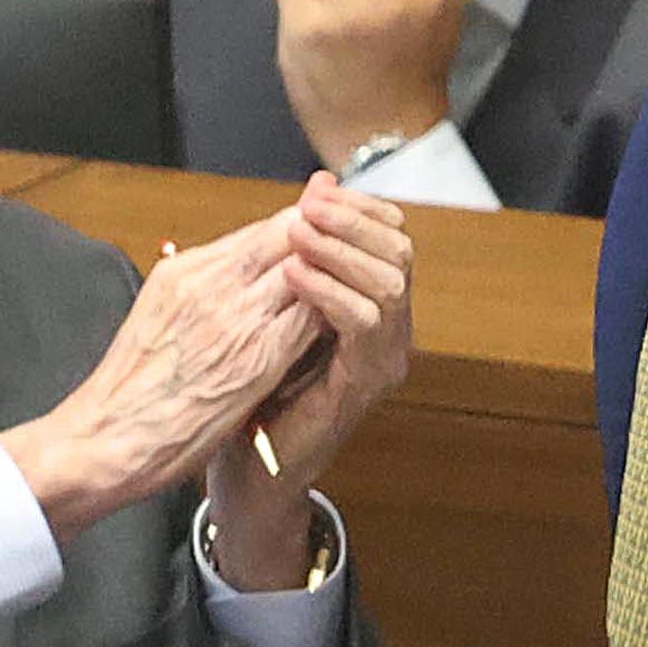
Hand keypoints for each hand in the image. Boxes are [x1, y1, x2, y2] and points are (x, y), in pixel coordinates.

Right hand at [0, 205, 328, 542]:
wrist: (110, 437)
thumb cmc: (129, 388)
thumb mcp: (155, 313)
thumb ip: (195, 287)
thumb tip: (225, 273)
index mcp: (185, 270)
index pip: (260, 231)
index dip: (299, 227)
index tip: (320, 230)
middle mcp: (212, 284)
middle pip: (288, 239)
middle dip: (324, 240)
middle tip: (352, 246)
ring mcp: (237, 319)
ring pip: (306, 274)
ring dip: (333, 277)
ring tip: (354, 287)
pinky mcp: (258, 358)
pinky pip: (311, 319)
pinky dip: (331, 315)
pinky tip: (345, 322)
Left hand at [198, 174, 413, 577]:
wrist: (249, 460)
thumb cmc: (258, 379)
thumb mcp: (277, 302)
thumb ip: (301, 248)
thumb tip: (315, 186)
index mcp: (375, 305)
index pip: (391, 237)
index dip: (359, 209)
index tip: (317, 191)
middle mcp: (391, 330)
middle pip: (399, 253)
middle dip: (353, 222)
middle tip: (308, 208)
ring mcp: (383, 358)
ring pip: (390, 284)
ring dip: (342, 251)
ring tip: (297, 235)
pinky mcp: (363, 383)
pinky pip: (363, 323)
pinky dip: (330, 292)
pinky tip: (294, 276)